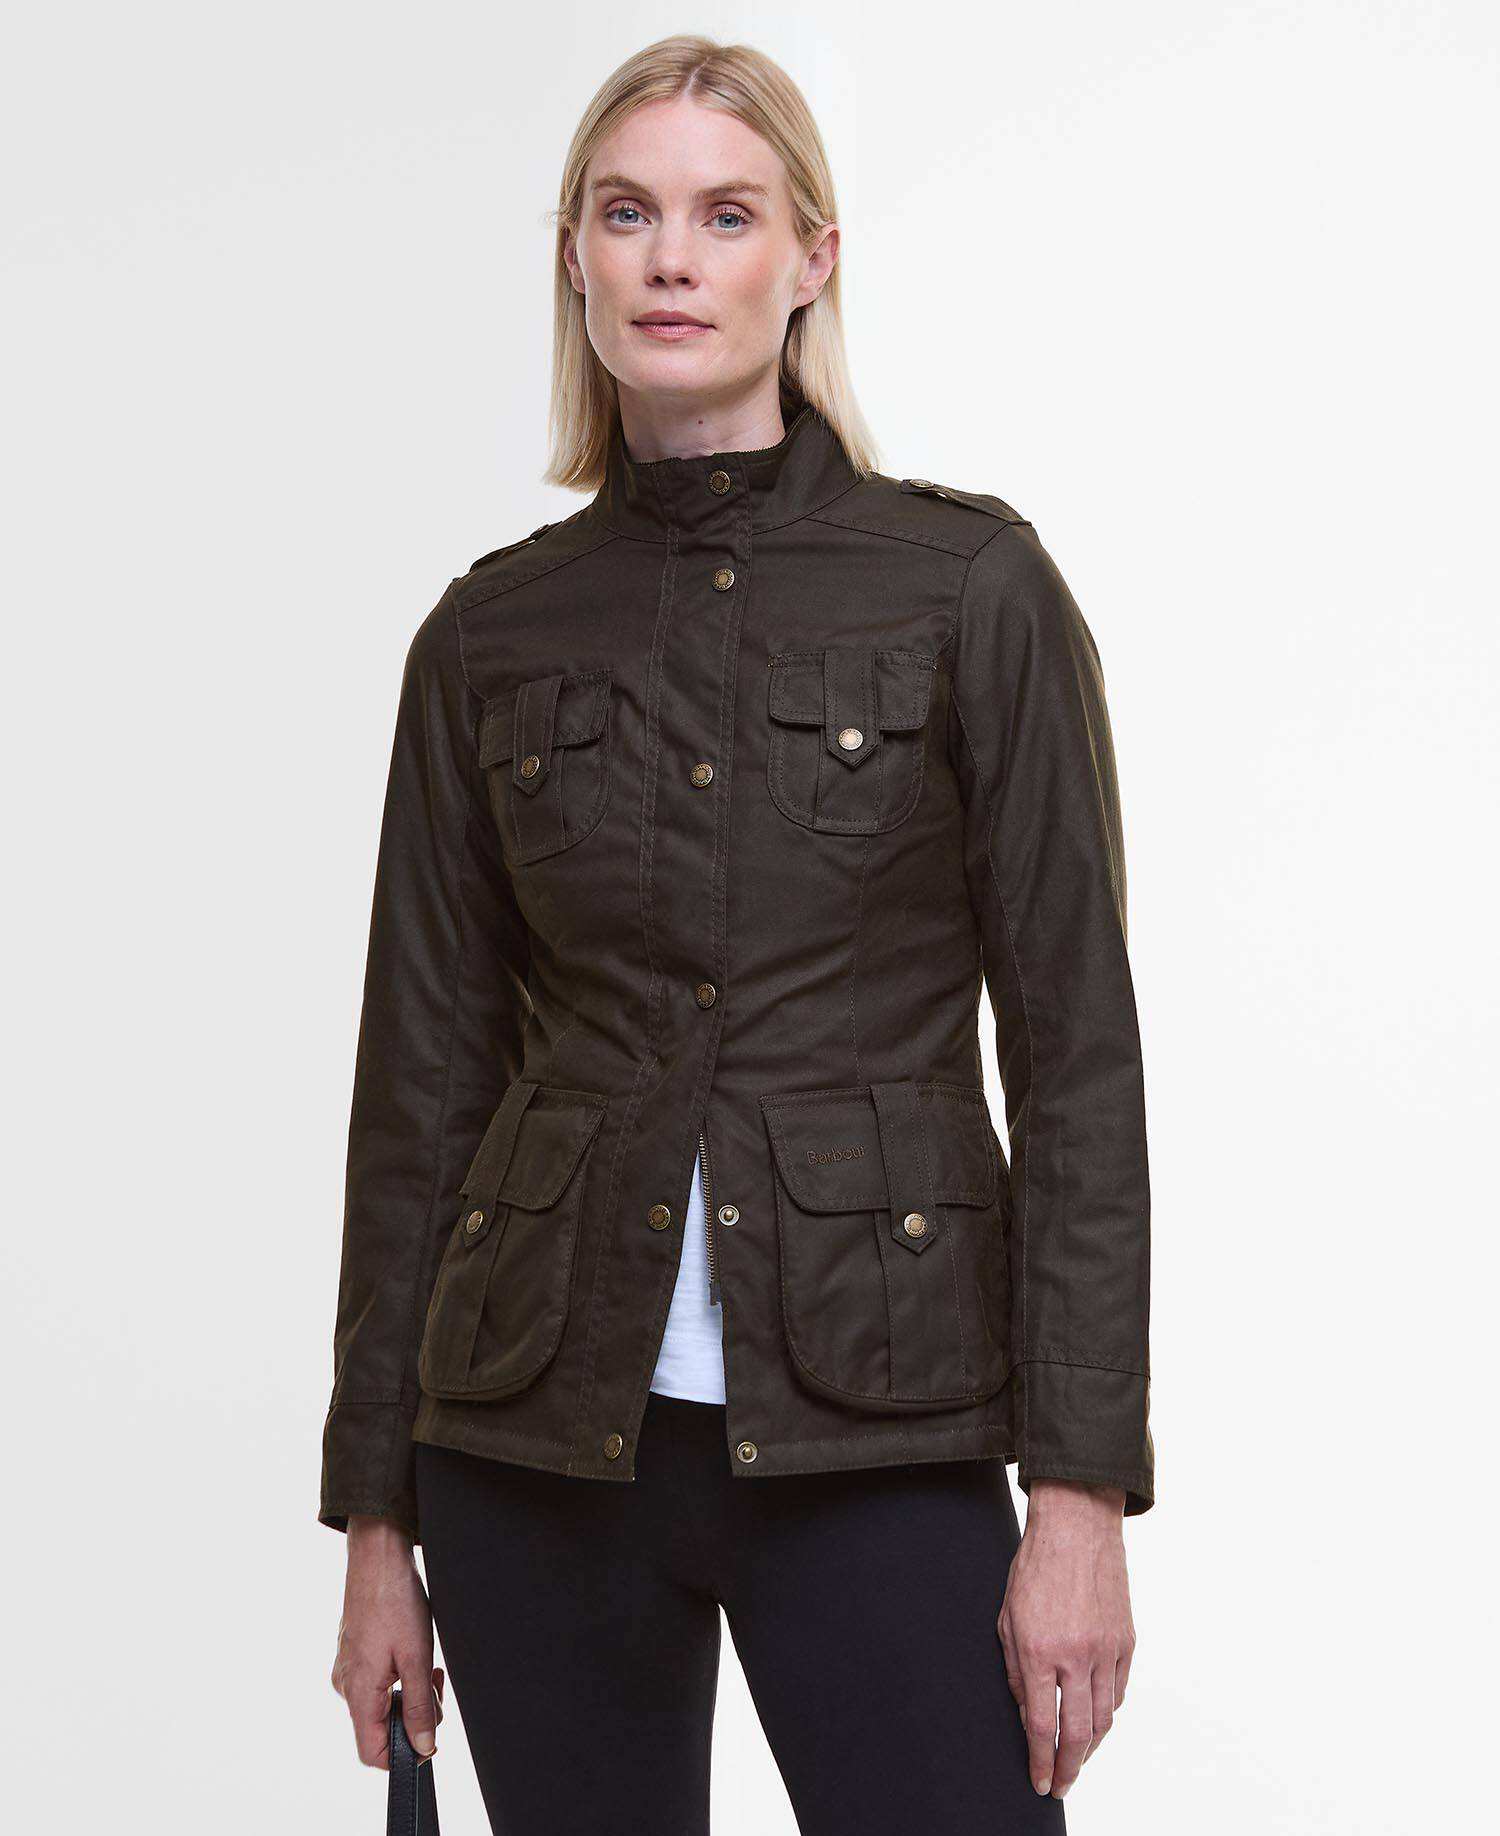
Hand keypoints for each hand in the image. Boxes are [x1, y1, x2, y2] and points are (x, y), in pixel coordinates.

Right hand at [330, 1514, 445, 1768]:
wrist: (377, 1557)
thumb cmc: (395, 1601)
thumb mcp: (417, 1658)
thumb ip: (420, 1707)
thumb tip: (422, 1747)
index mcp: (358, 1692)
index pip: (372, 1753)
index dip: (403, 1755)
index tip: (429, 1734)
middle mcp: (346, 1686)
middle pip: (381, 1729)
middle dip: (415, 1716)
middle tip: (436, 1685)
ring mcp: (348, 1669)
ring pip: (381, 1704)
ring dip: (409, 1694)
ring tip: (428, 1666)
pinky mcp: (354, 1654)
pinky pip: (376, 1683)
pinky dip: (399, 1677)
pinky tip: (413, 1654)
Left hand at [998, 1479, 1134, 1798]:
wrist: (1077, 1527)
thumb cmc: (1036, 1567)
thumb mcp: (1007, 1617)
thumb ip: (1014, 1669)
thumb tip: (1024, 1711)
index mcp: (1040, 1650)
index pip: (1041, 1724)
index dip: (1040, 1761)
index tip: (1039, 1783)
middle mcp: (1076, 1655)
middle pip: (1078, 1733)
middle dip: (1069, 1768)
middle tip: (1061, 1785)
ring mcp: (1106, 1650)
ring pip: (1104, 1718)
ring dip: (1091, 1747)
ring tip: (1077, 1759)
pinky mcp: (1127, 1642)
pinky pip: (1118, 1692)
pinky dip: (1107, 1714)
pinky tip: (1095, 1721)